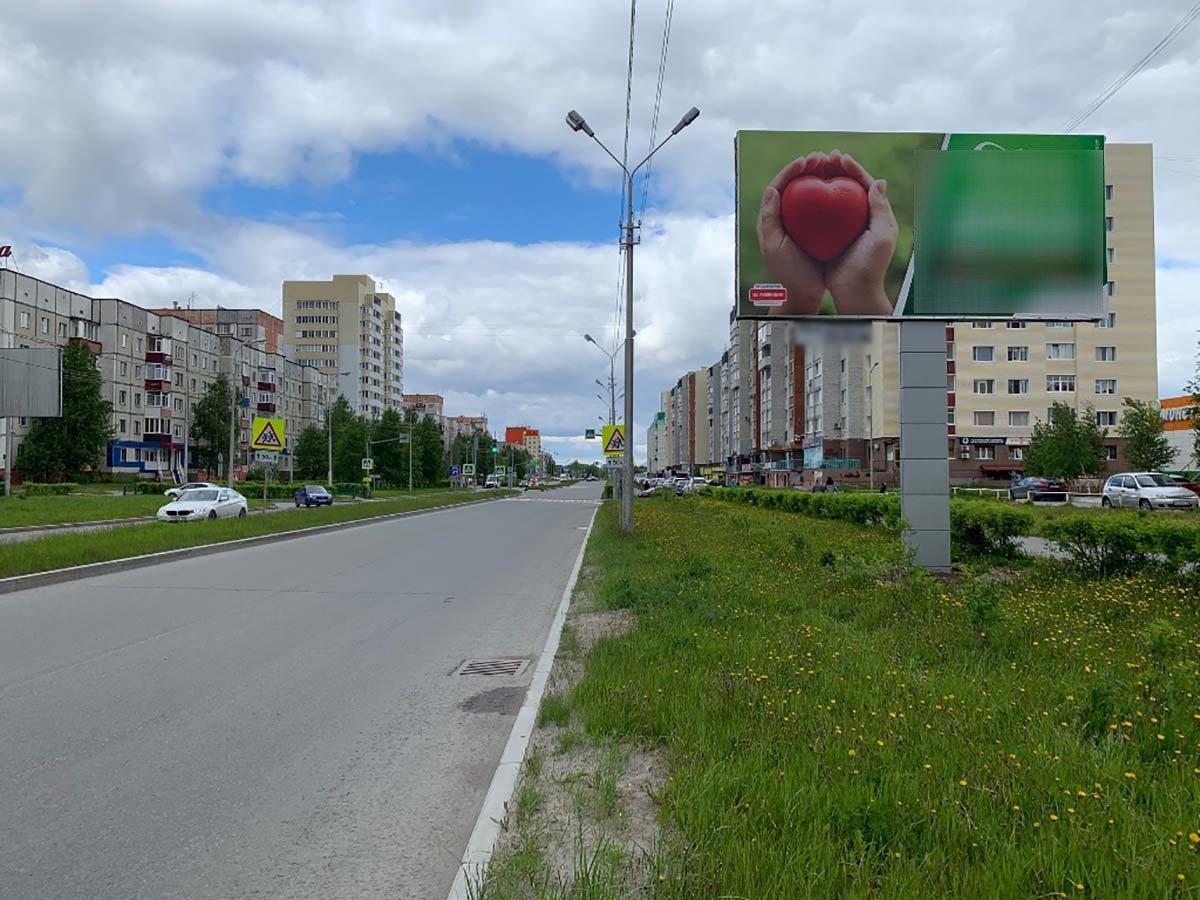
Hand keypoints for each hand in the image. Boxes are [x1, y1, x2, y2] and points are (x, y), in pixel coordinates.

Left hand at [756, 152, 827, 315]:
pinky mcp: (815, 229)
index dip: (791, 170)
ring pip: (809, 192)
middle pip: (794, 184)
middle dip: (807, 167)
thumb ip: (769, 219)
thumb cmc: (788, 273)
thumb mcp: (775, 247)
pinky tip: (844, 186)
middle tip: (823, 157)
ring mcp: (800, 223)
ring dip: (820, 175)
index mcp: (771, 219)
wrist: (802, 295)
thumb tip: (772, 189)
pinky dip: (832, 193)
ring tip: (833, 164)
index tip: (807, 161)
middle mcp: (785, 217)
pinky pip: (823, 206)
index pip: (778, 186)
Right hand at [823, 151, 897, 315]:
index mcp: (875, 214)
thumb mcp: (882, 235)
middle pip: (848, 186)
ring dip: (824, 180)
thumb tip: (879, 181)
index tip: (840, 158)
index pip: (865, 183)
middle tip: (824, 157)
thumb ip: (881, 209)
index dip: (853, 168)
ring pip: (833, 196)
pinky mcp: (829, 235)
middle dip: (837, 169)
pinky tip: (802, 192)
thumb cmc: (870, 265)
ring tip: (813, 167)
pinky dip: (812, 200)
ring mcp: (843, 226)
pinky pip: (820, 213)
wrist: (854, 291)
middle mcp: (860, 217)